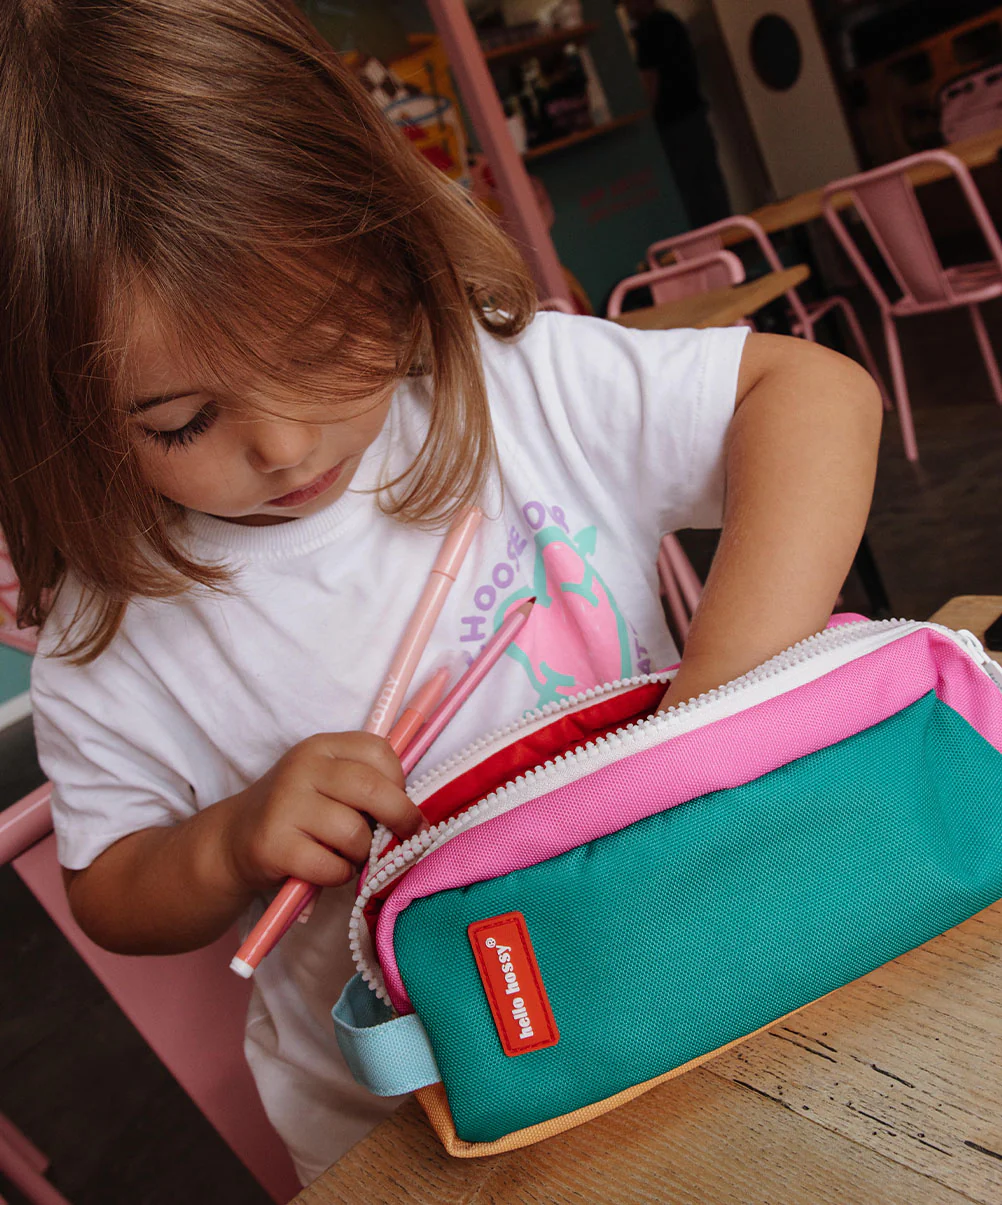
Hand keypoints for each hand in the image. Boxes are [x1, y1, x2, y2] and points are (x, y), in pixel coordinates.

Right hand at [222, 732, 425, 893]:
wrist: (233, 840)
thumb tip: (415, 815)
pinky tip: (329, 870)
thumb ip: (365, 784)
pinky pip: (331, 866)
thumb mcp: (325, 782)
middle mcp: (302, 769)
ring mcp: (285, 805)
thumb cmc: (296, 812)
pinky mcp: (274, 844)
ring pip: (355, 834)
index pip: (379, 752)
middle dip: (400, 818)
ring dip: (363, 854)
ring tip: (351, 856)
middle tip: (408, 836)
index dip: (400, 782)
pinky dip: (340, 876)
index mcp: (322, 747)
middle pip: (373, 790)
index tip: (400, 803)